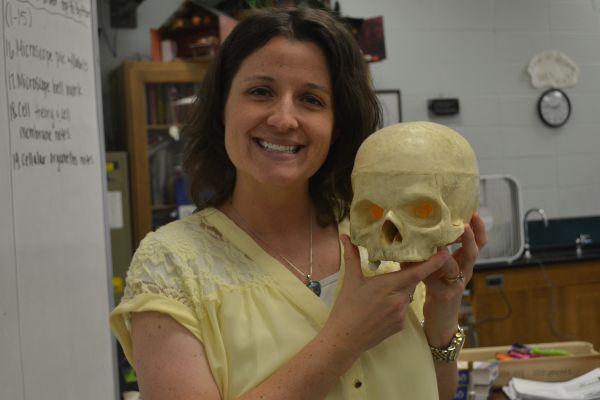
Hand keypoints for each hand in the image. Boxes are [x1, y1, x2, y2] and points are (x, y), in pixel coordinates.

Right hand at [320, 235, 449, 362]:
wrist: (345, 339)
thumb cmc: (346, 308)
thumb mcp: (350, 280)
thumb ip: (351, 256)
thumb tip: (344, 236)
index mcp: (388, 286)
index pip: (417, 272)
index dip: (433, 262)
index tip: (445, 252)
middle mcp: (399, 300)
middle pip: (414, 280)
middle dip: (413, 271)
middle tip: (412, 259)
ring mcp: (401, 314)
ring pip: (408, 294)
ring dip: (402, 287)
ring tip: (386, 288)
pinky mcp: (400, 325)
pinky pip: (404, 308)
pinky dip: (398, 302)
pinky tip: (383, 305)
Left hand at [421, 212, 486, 345]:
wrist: (440, 320)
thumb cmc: (436, 288)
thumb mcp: (438, 267)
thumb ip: (431, 252)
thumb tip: (412, 228)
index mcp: (464, 262)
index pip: (477, 242)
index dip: (478, 228)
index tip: (474, 211)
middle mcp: (464, 271)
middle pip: (474, 251)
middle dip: (472, 236)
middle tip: (468, 222)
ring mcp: (456, 284)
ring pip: (457, 266)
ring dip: (451, 251)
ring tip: (447, 239)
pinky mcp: (445, 295)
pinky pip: (436, 280)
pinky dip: (428, 269)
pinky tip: (417, 260)